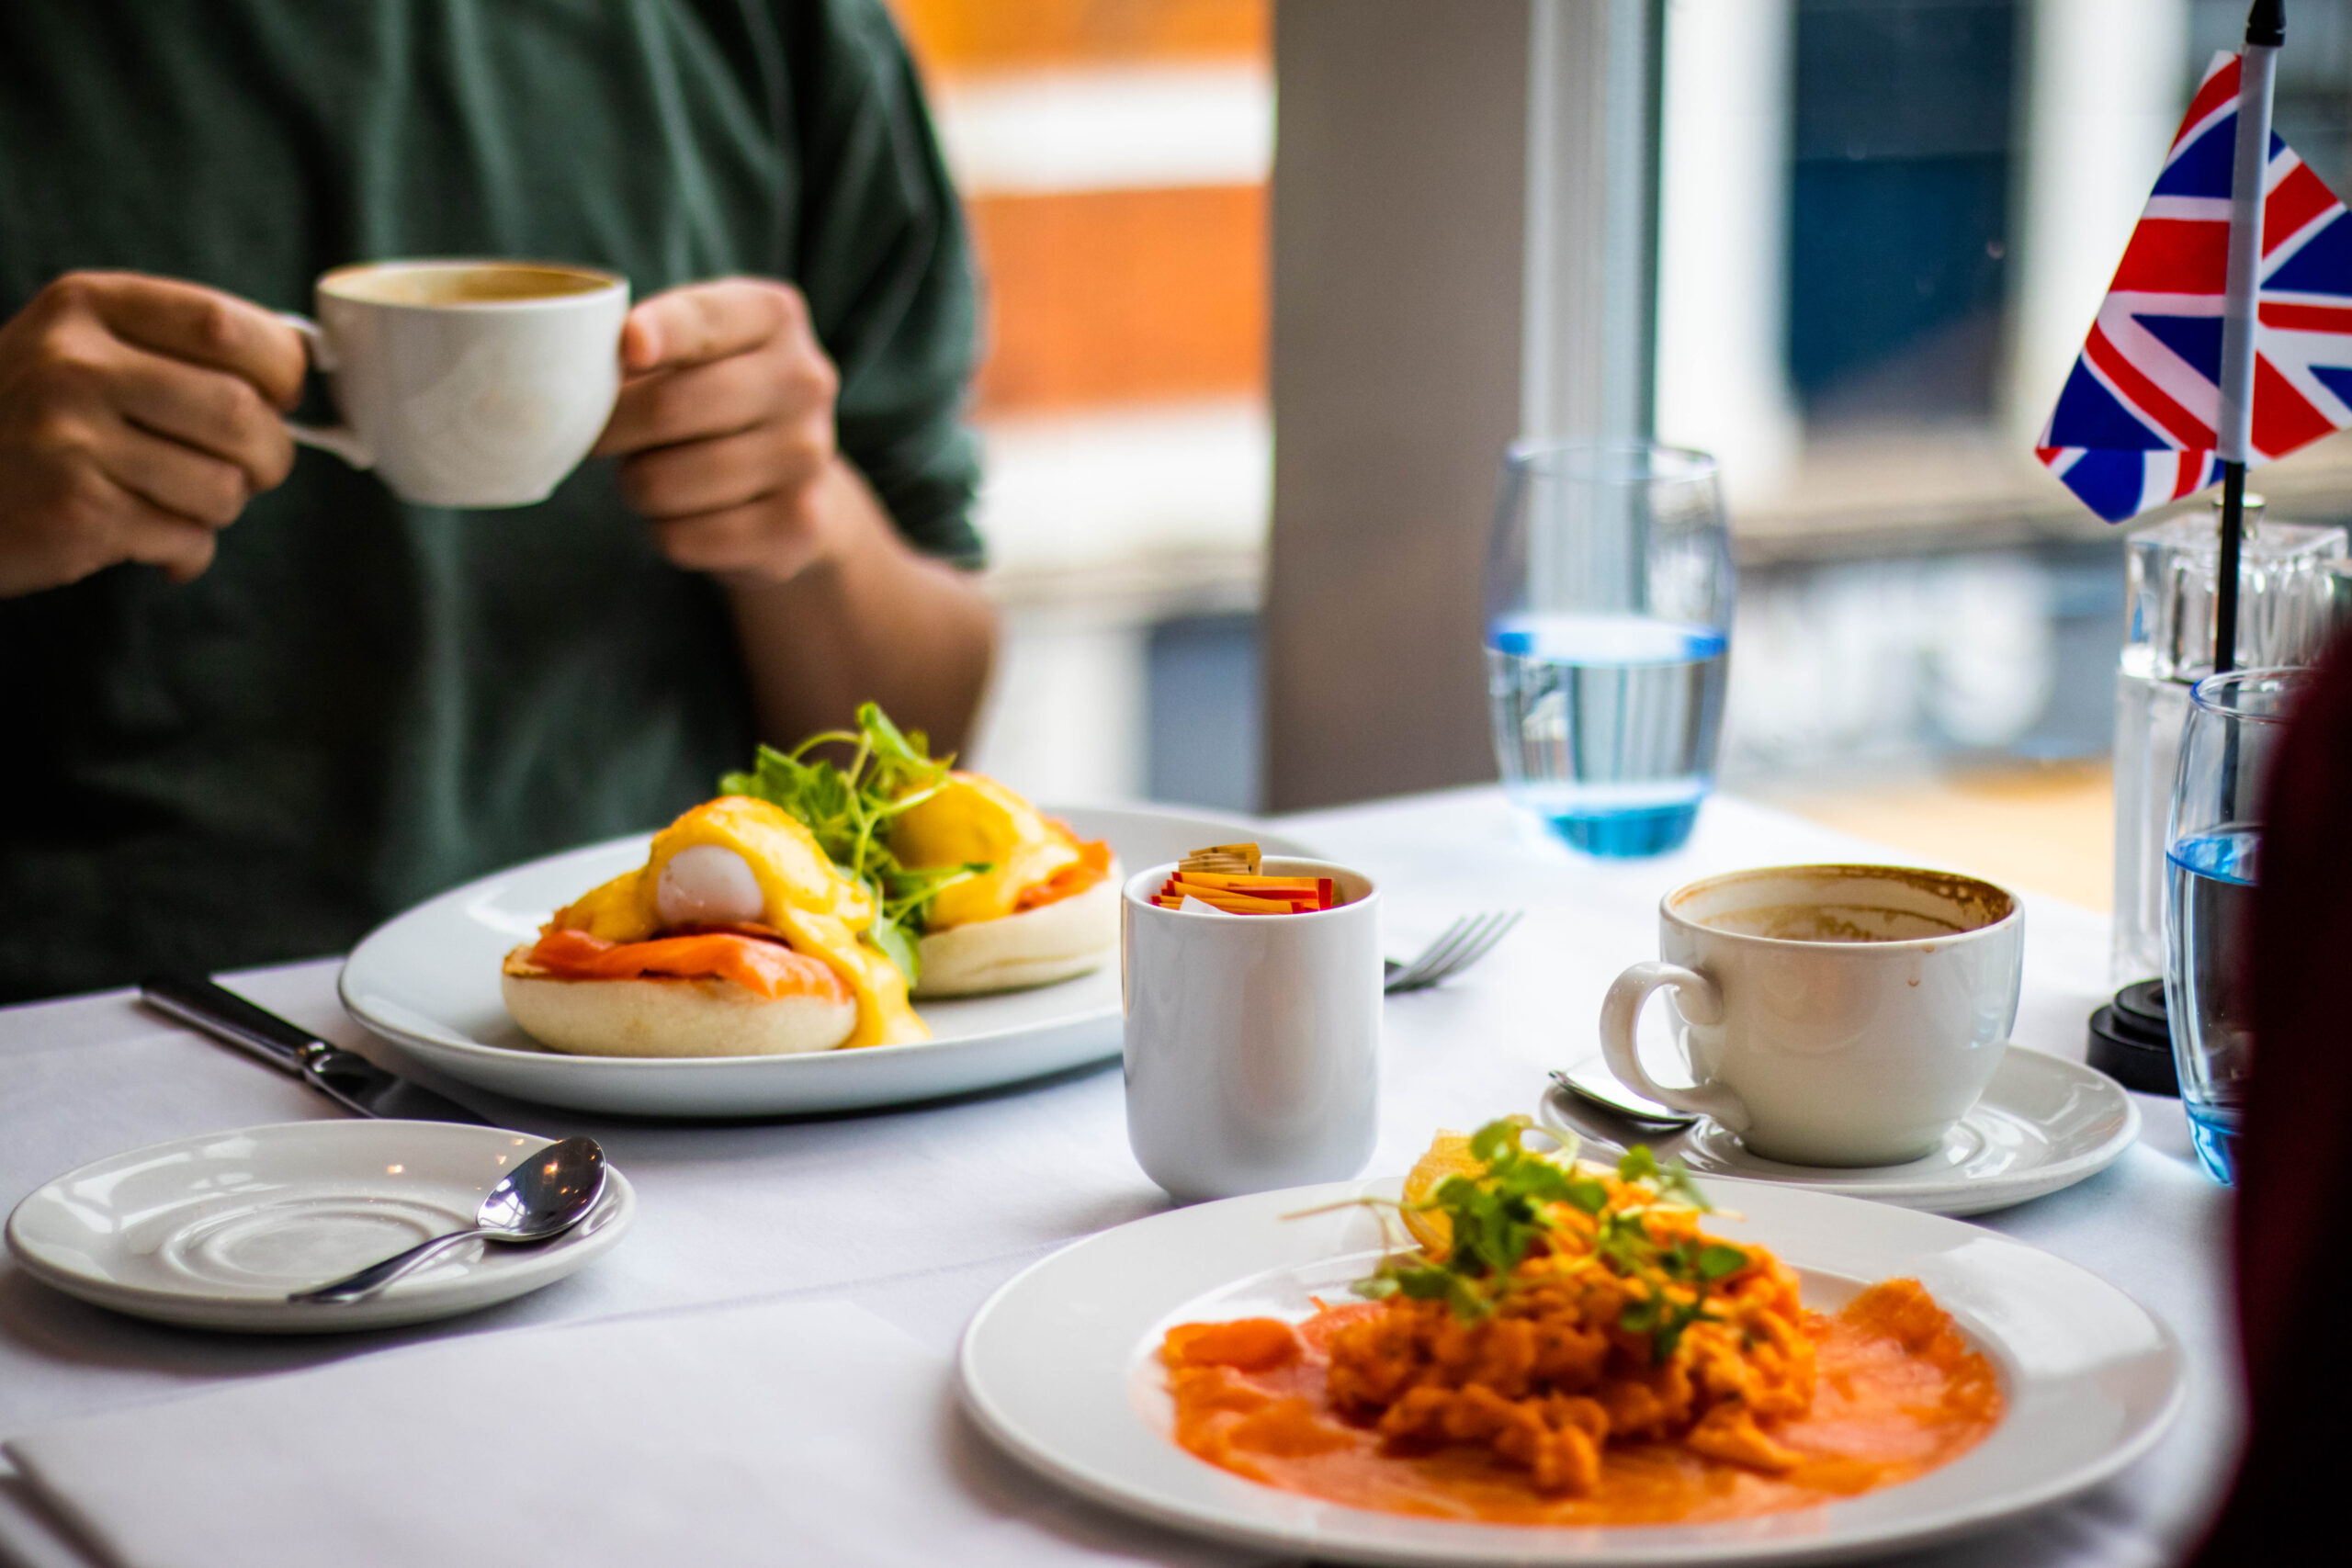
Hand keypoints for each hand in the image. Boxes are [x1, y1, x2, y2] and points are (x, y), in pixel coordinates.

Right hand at [0, 272, 304, 597]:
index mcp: (87, 306)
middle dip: (269, 456)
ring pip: (226, 486)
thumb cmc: (29, 423)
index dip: (281, 370)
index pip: (230, 328)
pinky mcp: (75, 510)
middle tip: (249, 470)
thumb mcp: (82, 351)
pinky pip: (186, 537)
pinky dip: (182, 549)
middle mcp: (74, 362)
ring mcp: (69, 436)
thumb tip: (307, 372)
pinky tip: (138, 537)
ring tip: (170, 501)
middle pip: (244, 414)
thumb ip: (177, 352)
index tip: (283, 394)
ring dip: (220, 508)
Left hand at [594, 278, 847, 583]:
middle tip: (594, 437)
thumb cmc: (719, 397)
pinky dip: (664, 529)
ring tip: (655, 473)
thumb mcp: (696, 345)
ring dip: (636, 485)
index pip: (705, 320)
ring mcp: (807, 455)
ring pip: (664, 483)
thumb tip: (577, 377)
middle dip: (609, 429)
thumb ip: (645, 343)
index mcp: (774, 316)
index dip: (662, 331)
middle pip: (668, 408)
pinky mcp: (797, 523)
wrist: (798, 478)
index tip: (629, 346)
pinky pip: (683, 537)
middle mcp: (803, 380)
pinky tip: (687, 513)